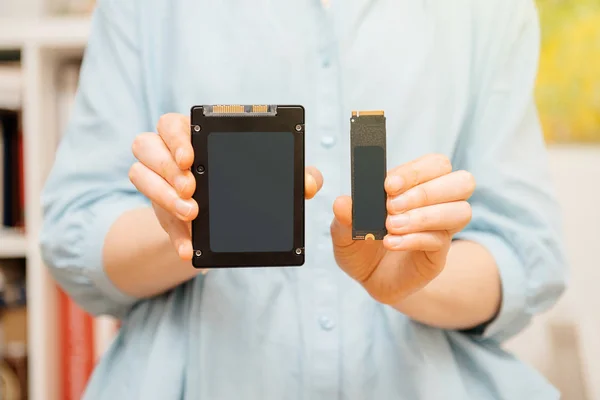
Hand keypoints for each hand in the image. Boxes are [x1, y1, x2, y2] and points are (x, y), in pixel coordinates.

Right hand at [129, 113, 323, 260]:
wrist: (225, 222)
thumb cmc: (249, 187)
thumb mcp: (273, 181)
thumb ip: (297, 177)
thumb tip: (311, 183)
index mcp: (194, 136)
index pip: (172, 123)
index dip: (176, 136)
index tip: (190, 156)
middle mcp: (168, 154)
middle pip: (146, 144)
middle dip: (166, 166)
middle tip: (191, 187)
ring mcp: (158, 180)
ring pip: (138, 174)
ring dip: (161, 194)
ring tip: (191, 213)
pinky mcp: (158, 209)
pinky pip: (153, 218)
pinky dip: (173, 235)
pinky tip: (189, 249)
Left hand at [331, 154, 474, 304]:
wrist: (368, 279)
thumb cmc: (362, 246)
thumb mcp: (344, 230)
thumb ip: (344, 216)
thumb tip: (342, 203)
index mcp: (416, 185)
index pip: (436, 165)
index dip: (415, 171)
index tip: (388, 185)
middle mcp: (437, 204)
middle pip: (462, 182)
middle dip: (426, 191)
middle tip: (391, 206)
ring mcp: (441, 230)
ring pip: (460, 211)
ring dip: (424, 216)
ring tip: (391, 225)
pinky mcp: (438, 255)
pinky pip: (440, 240)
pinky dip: (413, 239)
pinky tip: (390, 243)